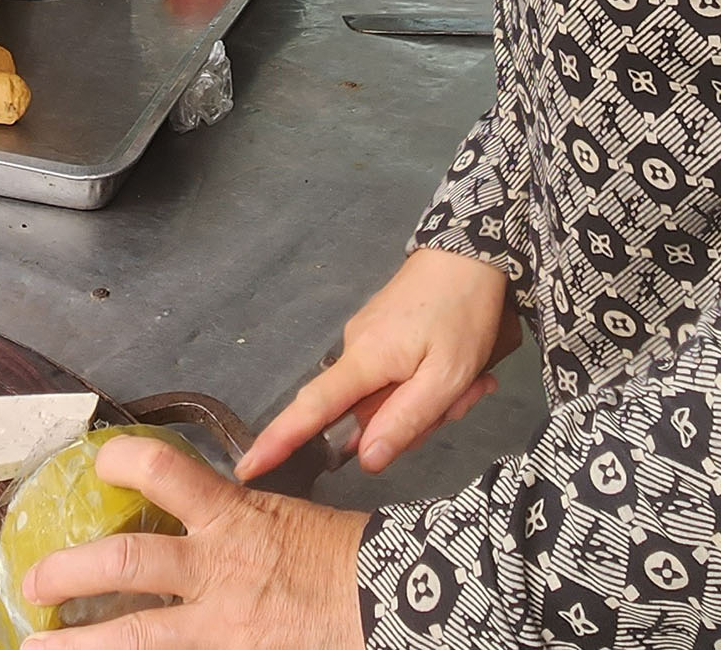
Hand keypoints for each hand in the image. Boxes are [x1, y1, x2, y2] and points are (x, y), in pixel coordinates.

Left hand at [23, 433, 367, 648]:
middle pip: (124, 559)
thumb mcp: (282, 513)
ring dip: (78, 646)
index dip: (119, 461)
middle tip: (34, 579)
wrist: (390, 603)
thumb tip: (179, 506)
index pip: (163, 470)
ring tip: (38, 647)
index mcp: (232, 517)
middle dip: (69, 570)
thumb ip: (227, 513)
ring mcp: (222, 624)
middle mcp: (217, 568)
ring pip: (135, 636)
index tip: (96, 465)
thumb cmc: (341, 555)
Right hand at [238, 250, 516, 481]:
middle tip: (462, 399)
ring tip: (470, 379)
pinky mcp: (382, 331)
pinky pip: (394, 375)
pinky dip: (425, 381)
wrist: (472, 252)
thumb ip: (406, 420)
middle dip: (411, 419)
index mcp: (364, 360)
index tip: (248, 469)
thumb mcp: (447, 377)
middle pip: (365, 412)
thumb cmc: (463, 313)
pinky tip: (459, 366)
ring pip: (387, 396)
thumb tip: (365, 461)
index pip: (311, 409)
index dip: (279, 441)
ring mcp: (367, 338)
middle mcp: (354, 348)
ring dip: (426, 399)